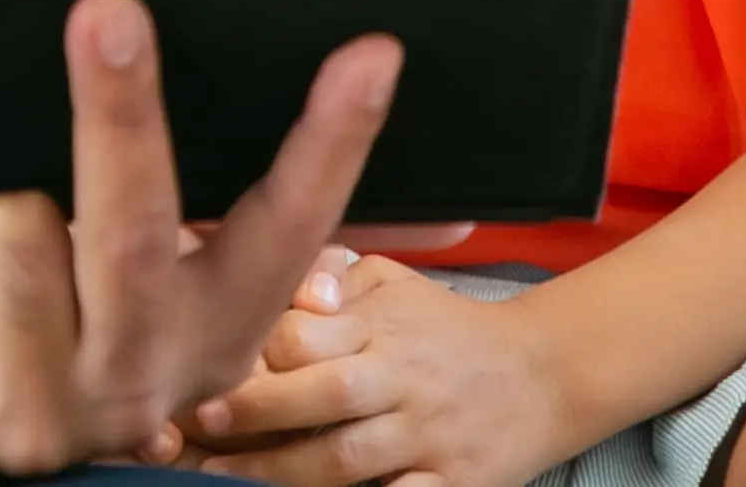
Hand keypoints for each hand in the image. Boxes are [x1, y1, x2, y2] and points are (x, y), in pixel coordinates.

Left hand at [0, 0, 403, 476]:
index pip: (291, 228)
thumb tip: (444, 205)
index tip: (370, 55)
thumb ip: (249, 225)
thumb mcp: (151, 279)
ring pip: (11, 233)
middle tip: (109, 11)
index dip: (335, 142)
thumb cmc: (48, 301)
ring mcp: (35, 419)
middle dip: (121, 112)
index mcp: (211, 330)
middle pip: (133, 232)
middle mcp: (136, 385)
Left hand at [178, 252, 580, 486]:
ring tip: (221, 480)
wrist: (546, 374)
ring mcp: (429, 438)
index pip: (311, 332)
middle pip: (327, 395)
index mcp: (384, 328)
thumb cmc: (449, 331)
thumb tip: (283, 280)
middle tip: (199, 424)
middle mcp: (405, 381)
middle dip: (259, 411)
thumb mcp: (398, 285)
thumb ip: (336, 279)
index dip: (257, 349)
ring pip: (349, 462)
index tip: (206, 364)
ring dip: (282, 474)